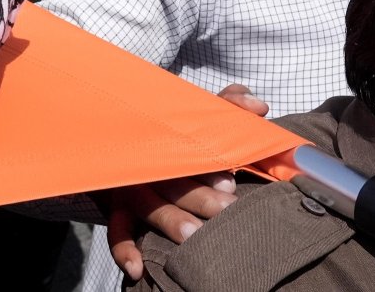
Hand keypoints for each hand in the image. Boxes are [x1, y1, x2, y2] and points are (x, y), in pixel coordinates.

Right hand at [105, 83, 267, 279]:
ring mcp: (131, 187)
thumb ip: (231, 105)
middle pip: (172, 181)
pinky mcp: (118, 210)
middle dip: (199, 197)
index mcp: (169, 140)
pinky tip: (137, 269)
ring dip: (169, 220)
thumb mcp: (200, 111)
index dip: (208, 167)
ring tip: (193, 235)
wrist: (127, 136)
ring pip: (148, 205)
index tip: (230, 180)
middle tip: (227, 209)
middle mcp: (148, 164)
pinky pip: (116, 231)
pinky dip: (123, 250)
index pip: (187, 150)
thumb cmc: (173, 130)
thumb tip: (258, 108)